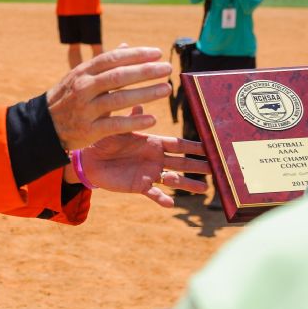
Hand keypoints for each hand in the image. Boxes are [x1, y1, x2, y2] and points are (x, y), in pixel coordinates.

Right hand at [46, 47, 172, 149]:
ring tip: (166, 89)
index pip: (112, 59)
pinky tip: (152, 119)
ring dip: (145, 93)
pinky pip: (115, 125)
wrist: (43, 126)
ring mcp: (85, 109)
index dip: (135, 55)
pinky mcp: (88, 130)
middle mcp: (83, 88)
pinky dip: (134, 121)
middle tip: (167, 69)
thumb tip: (127, 46)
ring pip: (119, 99)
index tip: (157, 53)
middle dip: (145, 71)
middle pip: (118, 76)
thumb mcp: (80, 77)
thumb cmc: (67, 98)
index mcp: (82, 72)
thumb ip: (104, 64)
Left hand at [78, 107, 208, 207]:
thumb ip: (131, 120)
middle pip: (182, 162)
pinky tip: (170, 204)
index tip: (211, 147)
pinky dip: (161, 198)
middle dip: (199, 165)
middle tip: (217, 168)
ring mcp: (149, 173)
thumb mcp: (119, 128)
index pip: (178, 144)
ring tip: (204, 189)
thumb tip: (139, 105)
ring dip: (187, 184)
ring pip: (174, 179)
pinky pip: (153, 193)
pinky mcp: (139, 186)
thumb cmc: (105, 139)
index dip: (194, 147)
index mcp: (153, 143)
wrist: (90, 159)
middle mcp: (156, 158)